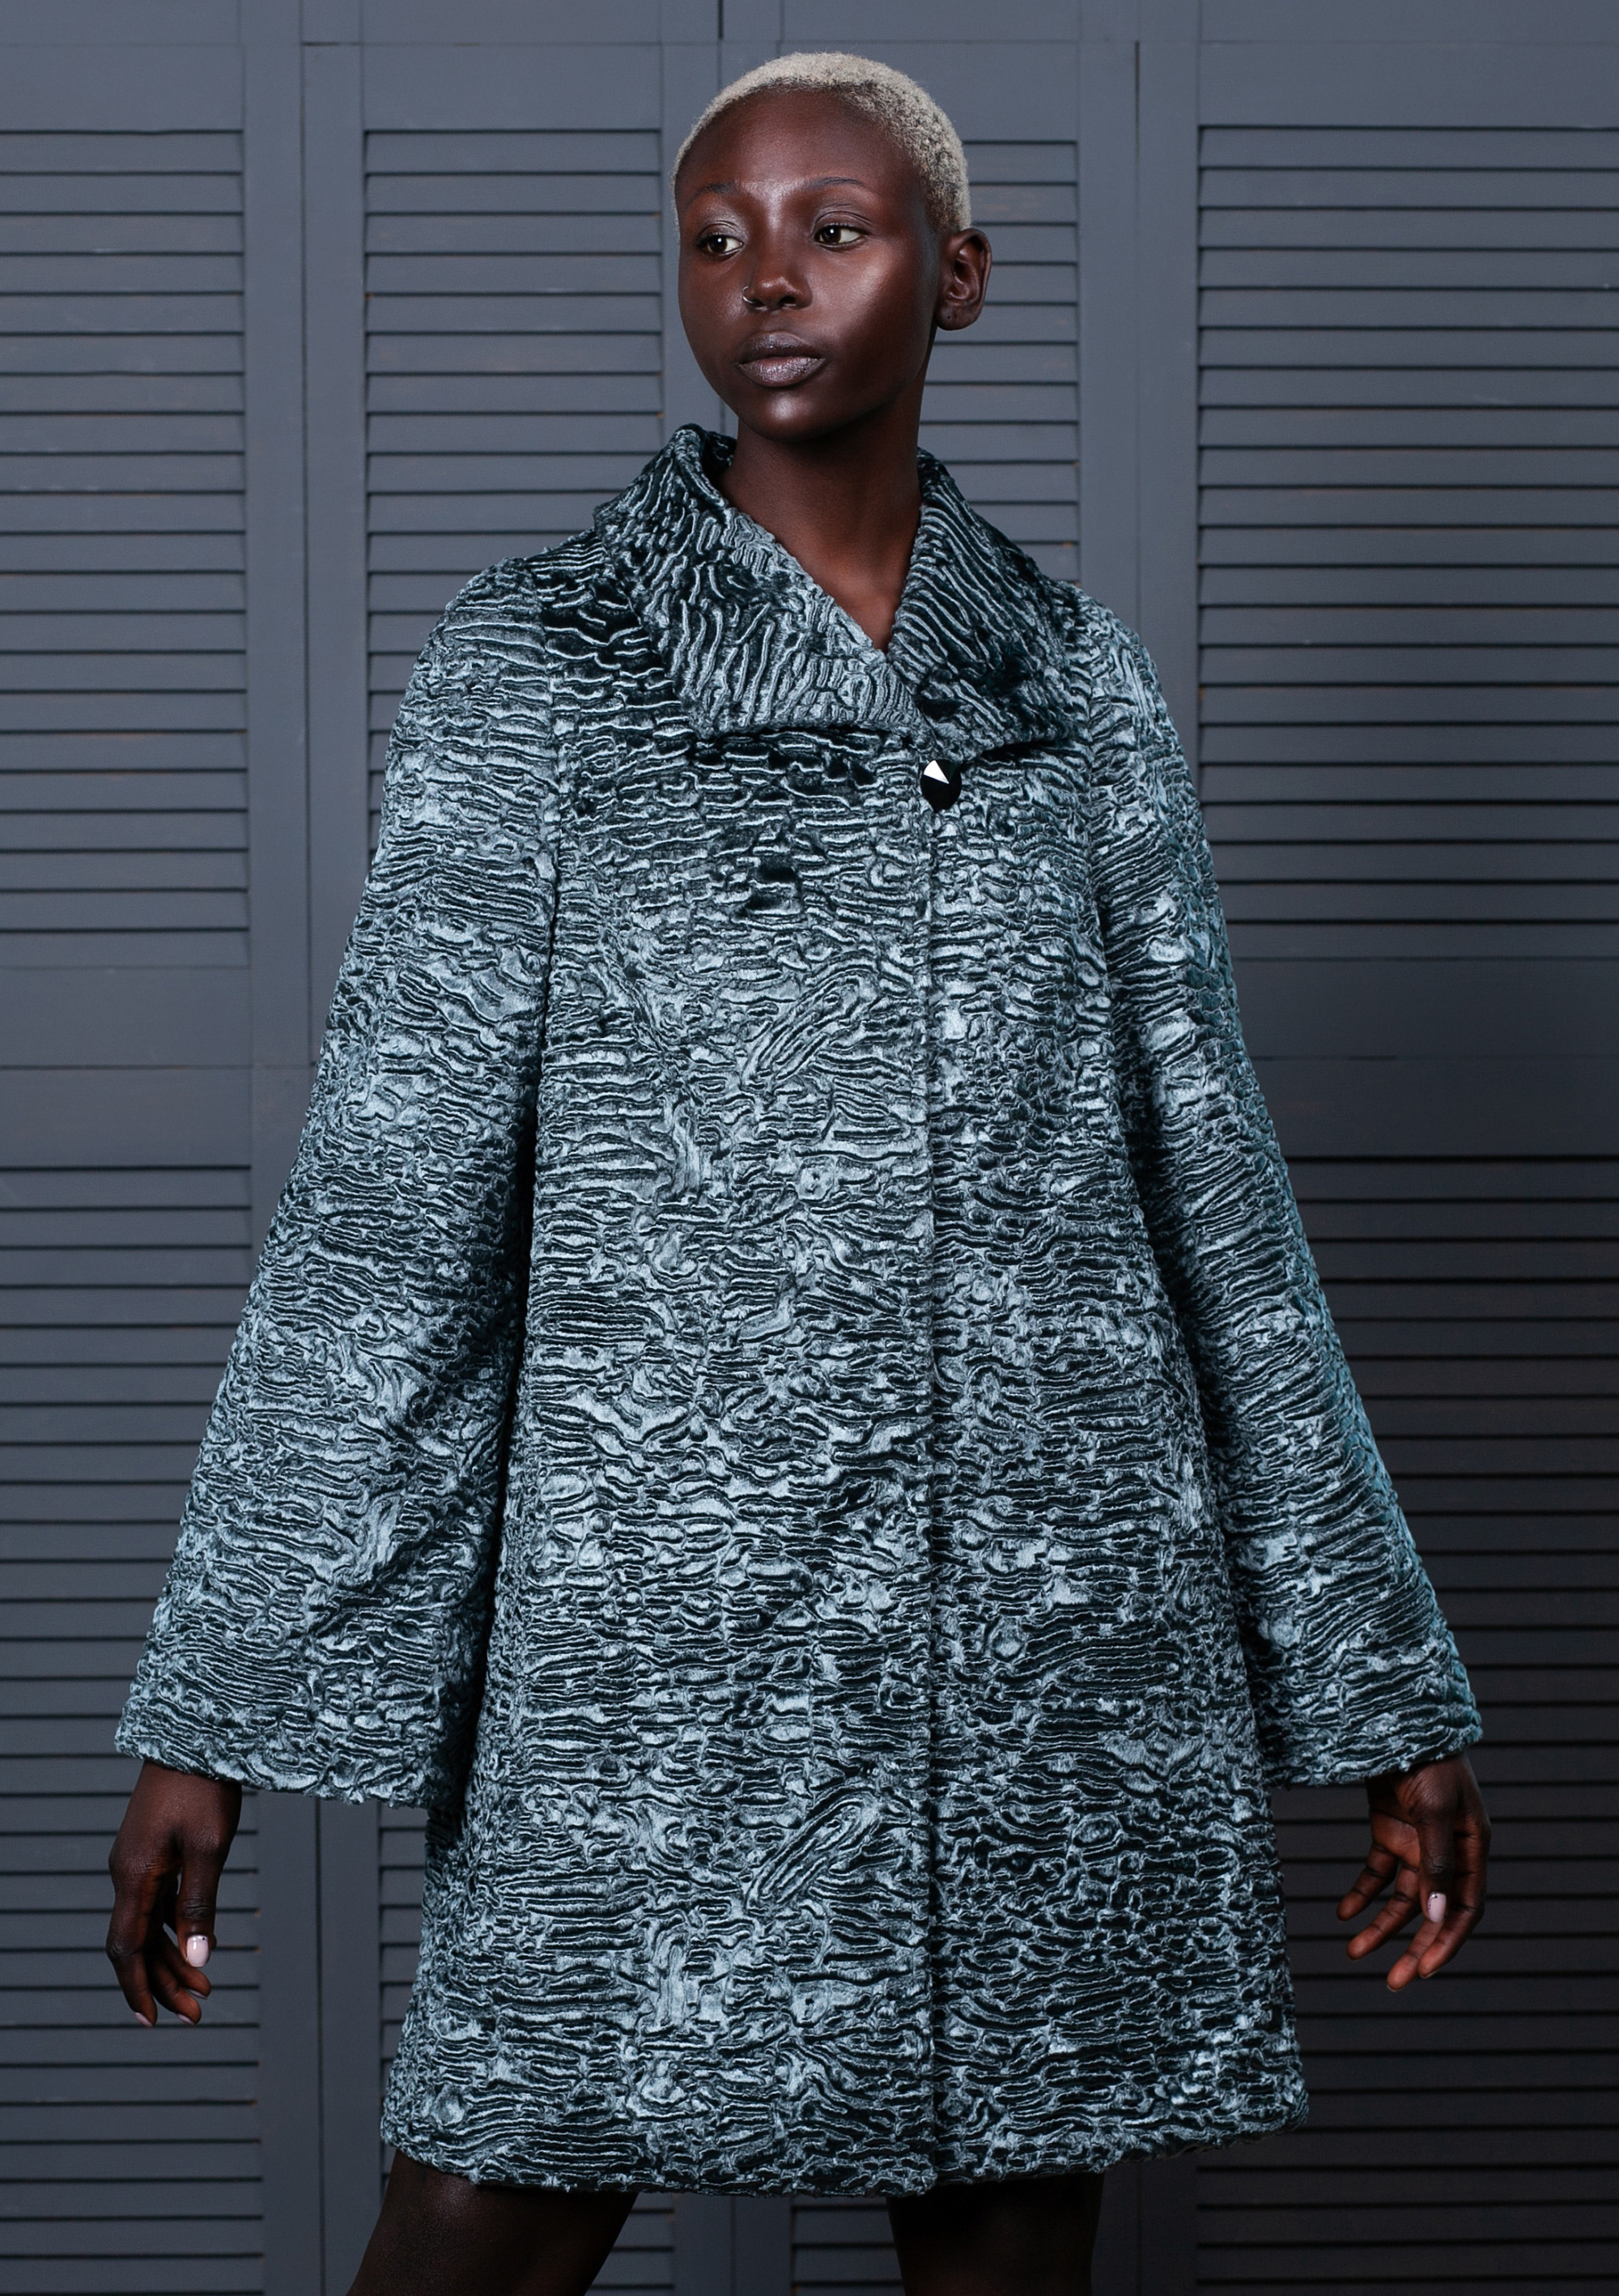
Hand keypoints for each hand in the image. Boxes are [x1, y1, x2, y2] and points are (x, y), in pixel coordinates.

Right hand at [107, 1760, 241, 2025]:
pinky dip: (177, 1930)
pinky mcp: (156, 1853)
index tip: (153, 2022)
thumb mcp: (209, 1846)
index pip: (125, 1948)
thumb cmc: (203, 1786)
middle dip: (164, 1982)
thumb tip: (198, 1959)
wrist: (196, 1735)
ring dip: (173, 1960)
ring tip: (204, 1991)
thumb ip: (200, 1904)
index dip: (138, 1987)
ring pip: (150, 1926)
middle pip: (138, 1944)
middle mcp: (128, 1874)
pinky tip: (198, 1948)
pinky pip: (160, 1905)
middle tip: (196, 2015)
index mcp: (133, 1876)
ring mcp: (141, 1863)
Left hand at [1337, 1750, 1488, 1989]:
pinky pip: (1375, 1873)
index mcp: (1472, 1849)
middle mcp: (1447, 1852)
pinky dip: (1360, 1894)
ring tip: (1353, 1953)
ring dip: (1380, 1927)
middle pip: (1432, 1912)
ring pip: (1401, 1899)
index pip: (1464, 1908)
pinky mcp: (1389, 1831)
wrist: (1396, 1718)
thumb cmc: (1427, 1758)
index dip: (1446, 1942)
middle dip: (1413, 1948)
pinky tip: (1342, 1913)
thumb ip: (1437, 1861)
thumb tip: (1437, 1916)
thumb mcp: (1435, 1809)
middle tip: (1393, 1982)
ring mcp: (1417, 1843)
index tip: (1423, 1972)